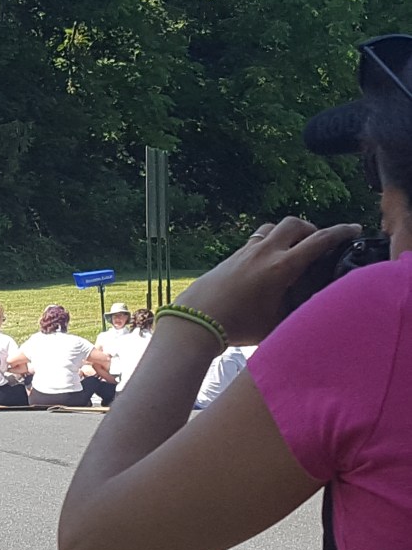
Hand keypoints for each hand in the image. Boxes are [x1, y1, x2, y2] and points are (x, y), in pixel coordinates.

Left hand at [174, 218, 360, 345]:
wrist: (196, 319)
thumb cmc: (238, 325)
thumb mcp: (278, 321)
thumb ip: (299, 308)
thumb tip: (311, 300)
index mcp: (282, 267)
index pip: (319, 241)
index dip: (340, 232)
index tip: (353, 228)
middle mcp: (265, 252)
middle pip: (294, 224)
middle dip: (311, 229)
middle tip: (319, 242)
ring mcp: (245, 251)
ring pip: (272, 228)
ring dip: (287, 232)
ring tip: (293, 248)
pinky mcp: (231, 256)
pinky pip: (256, 239)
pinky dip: (269, 242)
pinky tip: (269, 260)